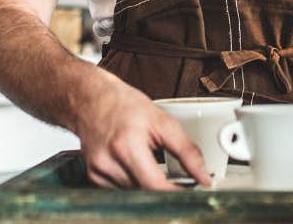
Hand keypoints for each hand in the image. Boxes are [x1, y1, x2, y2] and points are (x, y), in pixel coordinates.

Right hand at [74, 81, 211, 190]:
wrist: (89, 99)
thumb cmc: (123, 105)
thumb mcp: (162, 121)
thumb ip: (187, 150)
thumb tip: (203, 175)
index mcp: (127, 145)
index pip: (156, 186)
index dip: (177, 193)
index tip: (192, 190)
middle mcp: (108, 161)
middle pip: (145, 192)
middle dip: (164, 188)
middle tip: (176, 178)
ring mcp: (98, 170)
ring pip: (134, 193)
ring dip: (147, 184)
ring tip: (148, 161)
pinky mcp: (92, 175)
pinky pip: (120, 190)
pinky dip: (132, 181)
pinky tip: (132, 163)